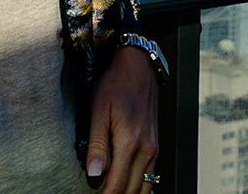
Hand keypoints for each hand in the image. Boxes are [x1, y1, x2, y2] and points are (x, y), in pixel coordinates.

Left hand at [84, 45, 159, 192]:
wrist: (138, 66)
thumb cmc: (116, 83)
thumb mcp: (98, 110)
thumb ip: (96, 144)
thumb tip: (93, 174)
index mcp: (130, 143)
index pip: (116, 185)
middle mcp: (146, 149)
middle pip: (131, 190)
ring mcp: (153, 148)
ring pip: (144, 187)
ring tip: (110, 193)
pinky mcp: (154, 145)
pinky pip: (150, 175)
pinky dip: (138, 186)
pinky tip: (126, 186)